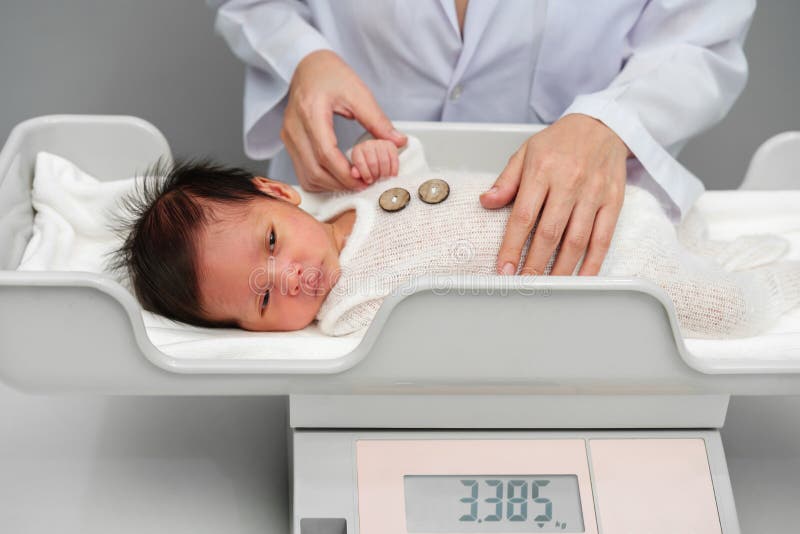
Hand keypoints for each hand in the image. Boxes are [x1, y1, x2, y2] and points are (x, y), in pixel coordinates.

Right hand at [281, 50, 406, 191]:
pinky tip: (337, 177)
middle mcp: (294, 126)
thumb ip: (377, 120)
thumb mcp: (358, 92)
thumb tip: (397, 141)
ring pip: (306, 175)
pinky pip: (302, 172)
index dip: (345, 173)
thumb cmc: (331, 74)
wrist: (308, 66)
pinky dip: (319, 181)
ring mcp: (288, 136)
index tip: (365, 179)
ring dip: (330, 186)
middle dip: (340, 183)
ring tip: (352, 181)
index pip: (325, 153)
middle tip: (363, 183)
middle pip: (314, 170)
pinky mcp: (288, 142)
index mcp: (311, 111)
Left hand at [350, 139, 399, 183]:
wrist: (376, 157)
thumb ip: (356, 173)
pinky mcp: (391, 146)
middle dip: (375, 175)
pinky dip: (393, 170)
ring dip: (384, 174)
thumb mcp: (359, 171)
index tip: (369, 181)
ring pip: (384, 162)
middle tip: (377, 180)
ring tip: (383, 178)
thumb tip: (355, 174)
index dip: (365, 174)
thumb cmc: (366, 167)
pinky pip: (394, 160)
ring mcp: (380, 143)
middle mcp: (368, 144)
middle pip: (373, 163)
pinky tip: (391, 175)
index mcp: (357, 151)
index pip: (360, 162)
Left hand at [480, 113, 630, 275]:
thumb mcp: (526, 152)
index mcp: (542, 170)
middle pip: (549, 233)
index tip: (503, 268)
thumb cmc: (560, 141)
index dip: (512, 246)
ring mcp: (593, 194)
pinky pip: (603, 238)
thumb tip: (486, 202)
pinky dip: (593, 263)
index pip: (523, 216)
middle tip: (523, 285)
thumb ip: (506, 180)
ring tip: (548, 287)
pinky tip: (581, 278)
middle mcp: (569, 183)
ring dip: (561, 269)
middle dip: (534, 264)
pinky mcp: (613, 202)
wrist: (602, 125)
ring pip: (576, 240)